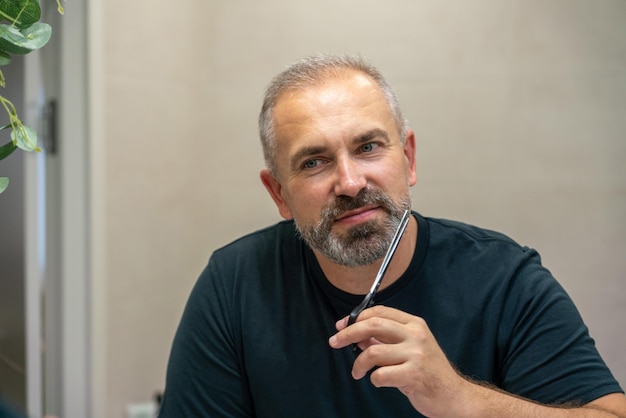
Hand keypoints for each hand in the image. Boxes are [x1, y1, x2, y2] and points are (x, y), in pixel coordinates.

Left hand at [329, 305, 472, 417]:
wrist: (453, 395)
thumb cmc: (427, 372)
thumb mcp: (408, 349)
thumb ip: (384, 340)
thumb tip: (356, 335)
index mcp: (413, 324)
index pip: (379, 312)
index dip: (356, 317)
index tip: (340, 326)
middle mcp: (416, 335)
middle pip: (373, 325)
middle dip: (348, 333)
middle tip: (334, 341)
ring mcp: (416, 354)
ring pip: (373, 352)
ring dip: (359, 364)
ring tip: (358, 372)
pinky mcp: (415, 374)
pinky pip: (381, 375)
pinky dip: (373, 380)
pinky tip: (379, 382)